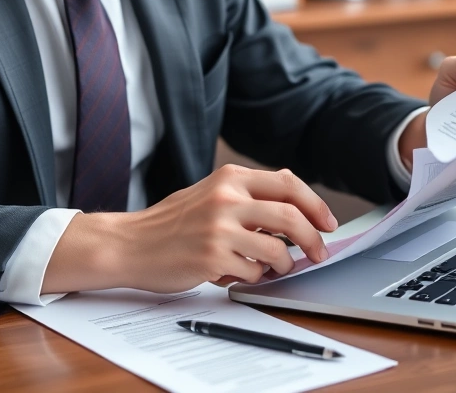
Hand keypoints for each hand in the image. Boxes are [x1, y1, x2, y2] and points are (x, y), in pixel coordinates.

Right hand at [41, 165, 337, 294]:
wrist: (128, 244)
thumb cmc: (170, 224)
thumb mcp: (208, 194)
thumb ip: (245, 196)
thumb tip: (293, 207)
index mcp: (229, 178)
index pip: (288, 183)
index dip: (315, 204)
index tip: (327, 223)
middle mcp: (226, 198)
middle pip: (292, 217)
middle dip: (313, 240)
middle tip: (318, 253)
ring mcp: (219, 229)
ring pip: (278, 250)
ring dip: (284, 265)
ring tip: (272, 269)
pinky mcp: (212, 258)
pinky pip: (254, 273)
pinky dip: (255, 278)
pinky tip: (238, 273)